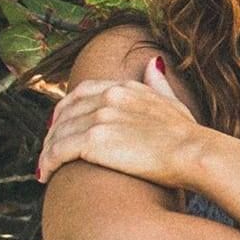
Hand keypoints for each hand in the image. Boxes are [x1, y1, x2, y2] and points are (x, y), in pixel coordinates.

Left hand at [37, 56, 201, 188]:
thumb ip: (158, 84)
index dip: (66, 108)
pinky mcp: (93, 141)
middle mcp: (108, 97)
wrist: (194, 153)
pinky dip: (48, 163)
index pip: (82, 92)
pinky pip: (58, 151)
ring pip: (58, 132)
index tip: (61, 124)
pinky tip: (45, 175)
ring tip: (44, 168)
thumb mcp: (173, 103)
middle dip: (53, 131)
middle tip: (48, 150)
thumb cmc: (190, 137)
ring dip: (47, 151)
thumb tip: (154, 64)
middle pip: (65, 112)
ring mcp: (99, 117)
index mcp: (125, 87)